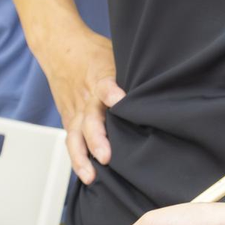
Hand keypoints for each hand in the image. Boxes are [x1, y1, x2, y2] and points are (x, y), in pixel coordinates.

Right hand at [43, 27, 123, 183]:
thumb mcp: (115, 53)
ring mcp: (75, 111)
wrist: (60, 48)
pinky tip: (87, 176)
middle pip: (89, 119)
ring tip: (91, 176)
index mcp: (100, 77)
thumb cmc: (95, 52)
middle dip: (96, 138)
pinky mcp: (69, 120)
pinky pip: (72, 141)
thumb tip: (165, 83)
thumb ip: (131, 72)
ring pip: (75, 136)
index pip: (105, 86)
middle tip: (106, 156)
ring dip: (82, 157)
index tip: (119, 101)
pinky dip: (78, 159)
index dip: (110, 93)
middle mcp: (86, 98)